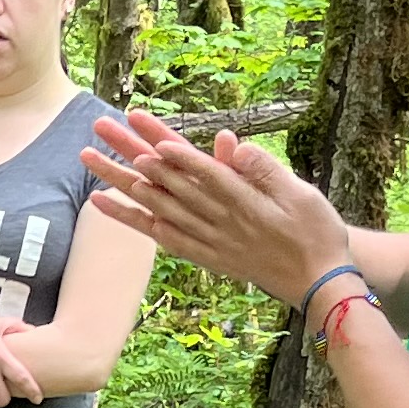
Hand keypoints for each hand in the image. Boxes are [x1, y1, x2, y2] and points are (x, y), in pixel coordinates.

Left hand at [79, 111, 355, 308]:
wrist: (318, 280)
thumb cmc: (315, 230)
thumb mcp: (298, 193)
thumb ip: (262, 169)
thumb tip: (230, 143)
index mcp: (241, 198)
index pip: (198, 167)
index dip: (170, 149)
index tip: (142, 128)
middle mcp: (215, 218)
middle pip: (166, 180)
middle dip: (131, 150)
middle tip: (101, 127)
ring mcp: (205, 237)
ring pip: (154, 203)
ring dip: (120, 179)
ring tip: (89, 158)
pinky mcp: (201, 252)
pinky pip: (157, 233)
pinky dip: (130, 217)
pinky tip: (101, 201)